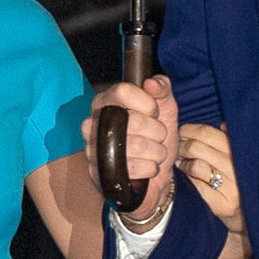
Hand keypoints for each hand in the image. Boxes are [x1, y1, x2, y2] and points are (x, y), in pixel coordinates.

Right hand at [81, 74, 178, 218]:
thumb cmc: (156, 138)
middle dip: (157, 131)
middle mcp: (93, 123)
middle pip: (133, 120)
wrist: (157, 175)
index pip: (121, 91)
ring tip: (156, 153)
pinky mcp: (98, 173)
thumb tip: (152, 82)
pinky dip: (150, 168)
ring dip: (157, 151)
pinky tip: (148, 168)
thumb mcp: (165, 109)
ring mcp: (93, 149)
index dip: (146, 102)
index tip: (155, 111)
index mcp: (105, 102)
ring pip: (136, 145)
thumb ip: (162, 89)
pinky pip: (132, 168)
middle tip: (158, 137)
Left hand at [178, 123, 246, 235]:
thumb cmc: (241, 183)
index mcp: (240, 151)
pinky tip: (185, 179)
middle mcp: (237, 167)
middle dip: (181, 145)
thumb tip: (224, 124)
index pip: (207, 132)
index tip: (181, 133)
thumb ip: (231, 142)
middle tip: (176, 149)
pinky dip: (187, 180)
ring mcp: (230, 187)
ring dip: (182, 163)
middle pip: (197, 147)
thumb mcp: (241, 160)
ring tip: (181, 164)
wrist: (251, 218)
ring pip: (195, 165)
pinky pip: (196, 186)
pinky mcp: (222, 204)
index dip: (189, 130)